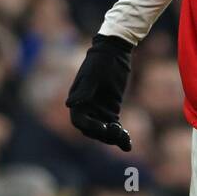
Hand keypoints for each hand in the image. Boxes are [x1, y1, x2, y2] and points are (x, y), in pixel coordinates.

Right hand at [66, 34, 134, 151]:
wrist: (115, 52)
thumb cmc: (100, 61)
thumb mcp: (93, 75)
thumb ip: (84, 90)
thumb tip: (69, 104)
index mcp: (78, 100)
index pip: (79, 121)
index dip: (90, 127)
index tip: (104, 128)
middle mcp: (87, 108)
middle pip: (92, 130)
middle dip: (104, 135)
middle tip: (119, 134)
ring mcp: (100, 110)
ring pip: (104, 131)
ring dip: (114, 138)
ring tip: (126, 141)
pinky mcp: (112, 109)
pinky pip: (115, 126)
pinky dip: (121, 135)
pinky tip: (128, 144)